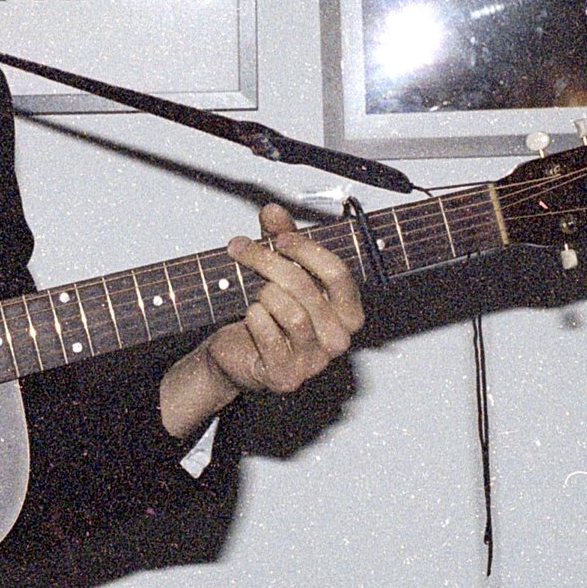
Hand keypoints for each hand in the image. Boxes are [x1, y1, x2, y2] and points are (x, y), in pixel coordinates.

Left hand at [160, 203, 363, 438]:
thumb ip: (280, 239)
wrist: (239, 355)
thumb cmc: (268, 313)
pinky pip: (269, 335)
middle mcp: (338, 339)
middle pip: (306, 287)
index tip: (279, 237)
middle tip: (240, 248)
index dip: (306, 250)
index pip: (338, 274)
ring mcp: (315, 361)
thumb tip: (274, 210)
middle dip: (267, 261)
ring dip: (262, 294)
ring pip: (290, 311)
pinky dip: (254, 318)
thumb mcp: (278, 269)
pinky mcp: (287, 376)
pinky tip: (250, 316)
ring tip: (253, 294)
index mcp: (347, 312)